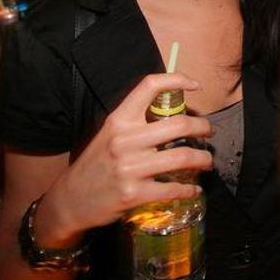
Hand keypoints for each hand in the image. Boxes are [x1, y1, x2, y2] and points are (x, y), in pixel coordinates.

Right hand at [50, 72, 212, 235]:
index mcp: (119, 120)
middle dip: (202, 127)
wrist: (71, 200)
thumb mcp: (109, 135)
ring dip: (203, 159)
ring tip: (206, 161)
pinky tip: (193, 189)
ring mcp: (130, 168)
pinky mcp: (134, 194)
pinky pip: (173, 189)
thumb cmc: (95, 164)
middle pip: (179, 124)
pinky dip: (189, 190)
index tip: (195, 86)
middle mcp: (124, 140)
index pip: (149, 86)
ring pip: (182, 157)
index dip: (176, 79)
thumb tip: (174, 113)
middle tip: (208, 132)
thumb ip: (136, 123)